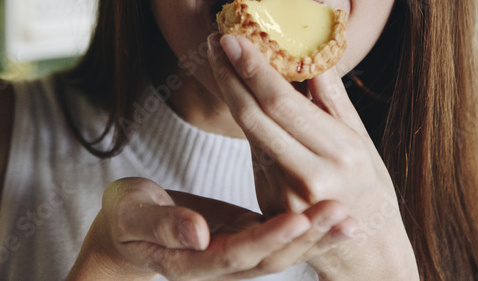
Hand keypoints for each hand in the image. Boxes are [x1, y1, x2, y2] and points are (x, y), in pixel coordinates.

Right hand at [66, 176, 352, 279]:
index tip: (298, 216)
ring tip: (350, 216)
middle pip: (271, 256)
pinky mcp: (248, 237)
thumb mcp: (132, 215)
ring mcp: (238, 253)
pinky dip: (311, 224)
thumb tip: (196, 234)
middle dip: (308, 236)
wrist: (129, 227)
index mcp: (193, 263)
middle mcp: (222, 266)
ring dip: (318, 234)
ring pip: (283, 249)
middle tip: (341, 212)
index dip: (269, 237)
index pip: (238, 253)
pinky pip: (283, 234)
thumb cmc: (126, 216)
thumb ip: (162, 223)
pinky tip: (338, 211)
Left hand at [208, 34, 419, 279]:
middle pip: (254, 117)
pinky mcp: (269, 204)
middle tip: (214, 40)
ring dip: (229, 91)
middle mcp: (309, 176)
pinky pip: (254, 151)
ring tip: (219, 57)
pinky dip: (245, 118)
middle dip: (228, 75)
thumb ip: (331, 96)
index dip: (252, 68)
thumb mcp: (361, 138)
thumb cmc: (369, 186)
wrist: (367, 252)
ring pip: (249, 132)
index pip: (282, 103)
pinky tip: (236, 90)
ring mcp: (284, 195)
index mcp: (339, 152)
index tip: (233, 38)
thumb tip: (309, 48)